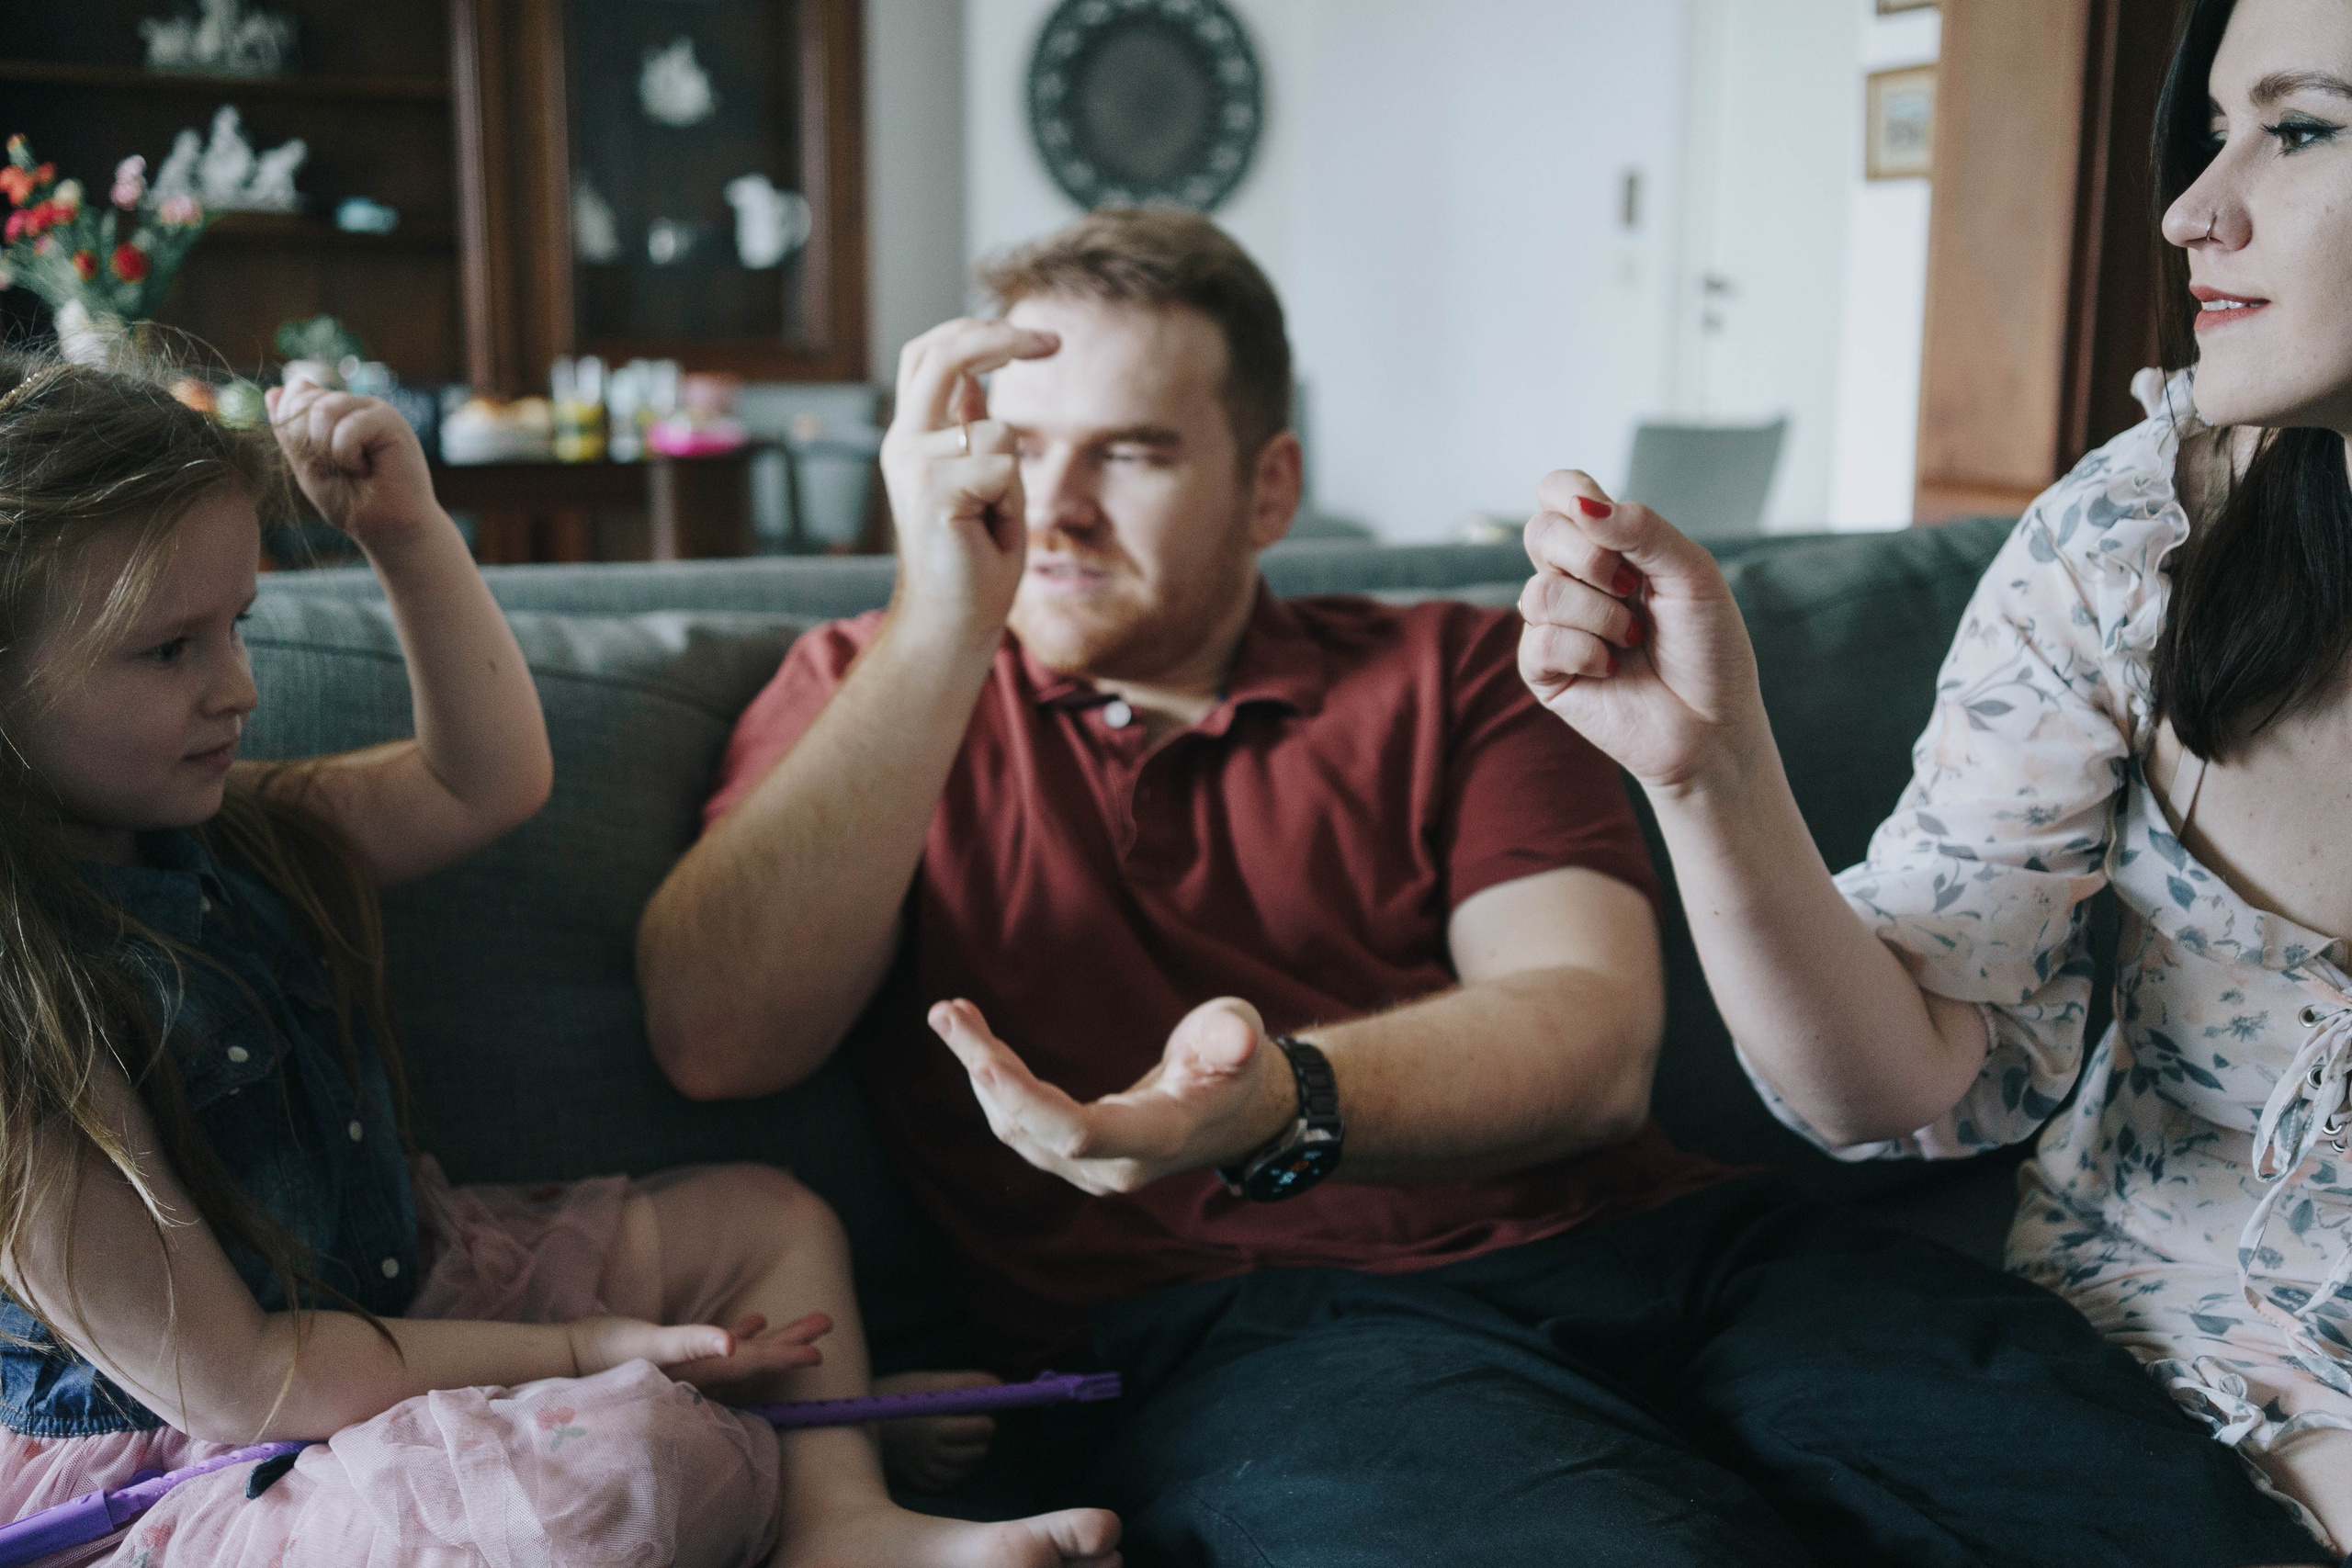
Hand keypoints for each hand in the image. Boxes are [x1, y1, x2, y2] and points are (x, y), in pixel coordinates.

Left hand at [266, 375, 441, 546]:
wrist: (390, 529)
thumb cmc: (352, 503)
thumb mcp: (308, 467)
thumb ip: (290, 432)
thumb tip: (272, 391)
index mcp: (335, 412)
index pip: (295, 394)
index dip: (291, 427)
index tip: (316, 461)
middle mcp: (353, 405)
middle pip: (304, 399)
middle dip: (308, 441)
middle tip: (335, 467)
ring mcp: (372, 409)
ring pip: (323, 410)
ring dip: (328, 450)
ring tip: (352, 468)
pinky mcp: (389, 420)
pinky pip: (348, 428)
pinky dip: (348, 456)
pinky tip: (367, 468)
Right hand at [564, 1310, 831, 1390]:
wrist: (567, 1364)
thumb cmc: (607, 1355)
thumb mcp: (652, 1347)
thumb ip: (693, 1344)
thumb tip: (733, 1343)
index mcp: (702, 1372)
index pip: (753, 1364)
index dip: (785, 1355)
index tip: (818, 1352)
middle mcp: (701, 1374)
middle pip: (757, 1359)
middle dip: (792, 1341)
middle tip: (828, 1321)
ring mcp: (689, 1369)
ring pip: (743, 1353)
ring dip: (774, 1337)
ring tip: (807, 1324)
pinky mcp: (674, 1360)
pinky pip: (715, 1349)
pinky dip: (737, 1336)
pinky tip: (754, 1323)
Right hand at [878, 317, 1059, 642]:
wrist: (952, 621)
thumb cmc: (973, 558)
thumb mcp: (980, 478)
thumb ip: (969, 428)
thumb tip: (977, 379)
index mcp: (912, 435)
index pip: (932, 354)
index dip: (980, 333)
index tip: (1039, 340)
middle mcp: (904, 442)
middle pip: (943, 354)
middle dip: (1001, 336)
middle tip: (1053, 342)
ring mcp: (913, 463)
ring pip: (998, 430)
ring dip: (1015, 478)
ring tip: (993, 519)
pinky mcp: (934, 488)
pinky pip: (1002, 467)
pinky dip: (1011, 502)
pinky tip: (988, 532)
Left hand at [929, 997, 1294, 1195]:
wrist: (1236, 1110)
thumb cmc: (1236, 1064)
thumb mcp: (1240, 1036)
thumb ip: (1233, 1039)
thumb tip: (1236, 1039)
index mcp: (1158, 1138)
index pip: (1080, 1134)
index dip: (1028, 1101)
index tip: (984, 1059)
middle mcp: (1116, 1168)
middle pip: (1031, 1128)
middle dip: (985, 1069)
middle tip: (946, 1011)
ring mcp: (1090, 1170)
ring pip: (1016, 1128)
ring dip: (979, 1071)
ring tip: (950, 1013)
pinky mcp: (1073, 1158)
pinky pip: (1019, 1125)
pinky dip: (993, 1083)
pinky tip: (976, 1045)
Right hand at [1516, 470, 1771, 799]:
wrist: (1714, 724)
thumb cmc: (1709, 649)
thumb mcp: (1692, 574)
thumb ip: (1642, 529)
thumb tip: (1584, 502)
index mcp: (1610, 546)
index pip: (1560, 493)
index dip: (1569, 492)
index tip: (1600, 517)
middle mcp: (1575, 579)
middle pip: (1541, 532)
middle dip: (1589, 558)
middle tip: (1632, 588)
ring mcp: (1555, 624)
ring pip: (1540, 592)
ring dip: (1599, 615)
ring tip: (1633, 639)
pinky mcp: (1543, 671)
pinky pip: (1539, 642)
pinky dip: (1586, 652)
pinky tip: (1613, 668)